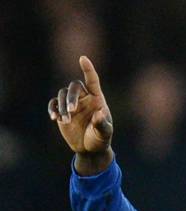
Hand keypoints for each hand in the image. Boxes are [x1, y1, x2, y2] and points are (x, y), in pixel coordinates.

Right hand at [48, 56, 113, 174]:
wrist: (90, 149)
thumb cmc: (101, 139)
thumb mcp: (105, 133)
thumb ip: (102, 123)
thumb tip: (99, 113)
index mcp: (97, 99)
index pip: (92, 80)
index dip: (88, 69)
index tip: (82, 58)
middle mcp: (84, 98)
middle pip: (74, 86)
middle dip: (71, 97)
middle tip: (71, 111)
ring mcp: (72, 104)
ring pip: (62, 94)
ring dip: (62, 106)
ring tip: (64, 120)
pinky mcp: (62, 111)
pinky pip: (54, 104)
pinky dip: (52, 109)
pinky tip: (54, 118)